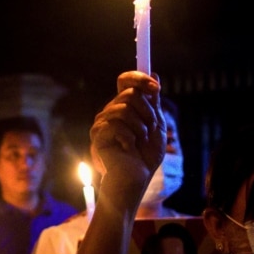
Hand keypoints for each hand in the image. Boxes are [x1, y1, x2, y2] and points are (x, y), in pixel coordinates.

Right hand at [90, 72, 164, 206]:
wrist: (136, 178)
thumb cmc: (145, 156)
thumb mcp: (156, 125)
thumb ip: (153, 102)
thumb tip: (153, 75)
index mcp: (124, 106)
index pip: (125, 80)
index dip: (140, 78)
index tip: (156, 88)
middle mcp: (110, 111)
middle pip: (130, 93)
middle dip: (148, 112)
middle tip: (150, 130)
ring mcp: (102, 122)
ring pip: (123, 108)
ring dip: (140, 128)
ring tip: (138, 142)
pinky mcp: (97, 135)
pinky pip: (117, 125)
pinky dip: (129, 138)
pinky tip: (127, 149)